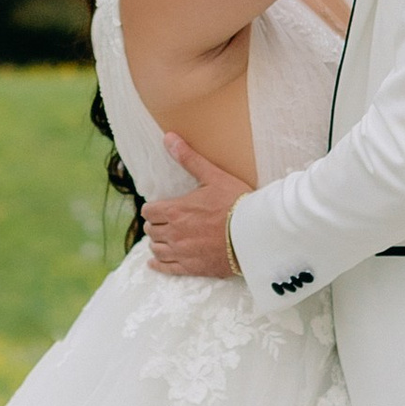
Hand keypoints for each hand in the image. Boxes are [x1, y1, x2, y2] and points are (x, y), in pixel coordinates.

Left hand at [144, 136, 249, 278]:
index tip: (161, 207)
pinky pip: (166, 268)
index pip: (148, 211)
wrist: (255, 234)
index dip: (154, 208)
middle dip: (156, 224)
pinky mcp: (192, 268)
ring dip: (158, 242)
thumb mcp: (213, 176)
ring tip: (164, 238)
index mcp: (175, 211)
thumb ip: (188, 159)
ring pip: (156, 249)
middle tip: (166, 221)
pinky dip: (158, 265)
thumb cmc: (236, 203)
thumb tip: (168, 137)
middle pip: (151, 230)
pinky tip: (155, 262)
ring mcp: (182, 252)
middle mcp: (173, 233)